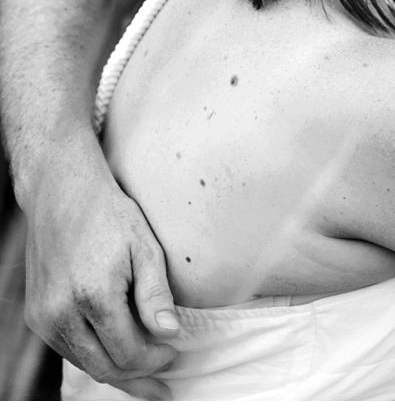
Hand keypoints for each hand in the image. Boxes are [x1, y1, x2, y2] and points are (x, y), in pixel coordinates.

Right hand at [22, 148, 179, 398]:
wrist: (61, 195)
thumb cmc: (109, 216)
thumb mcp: (145, 248)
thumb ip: (155, 294)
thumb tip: (169, 333)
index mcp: (93, 295)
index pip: (128, 351)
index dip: (155, 361)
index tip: (175, 355)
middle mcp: (61, 312)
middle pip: (104, 367)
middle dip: (138, 378)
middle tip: (165, 382)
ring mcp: (43, 317)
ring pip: (85, 363)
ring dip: (116, 372)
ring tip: (146, 376)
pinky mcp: (37, 316)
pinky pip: (70, 350)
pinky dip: (95, 357)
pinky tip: (118, 355)